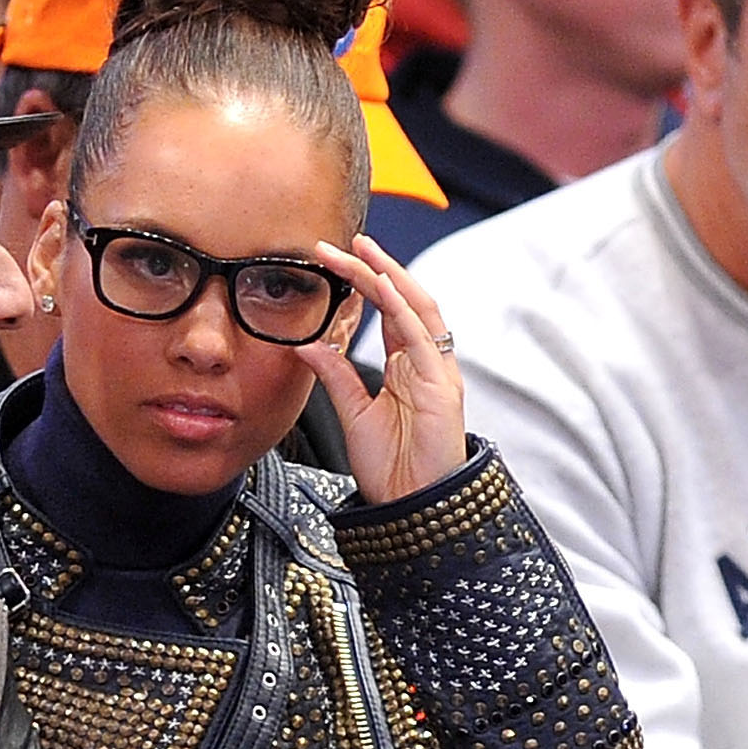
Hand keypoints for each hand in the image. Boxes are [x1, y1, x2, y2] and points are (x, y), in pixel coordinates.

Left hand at [296, 231, 467, 506]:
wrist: (413, 507)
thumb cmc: (391, 467)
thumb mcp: (354, 413)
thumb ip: (335, 376)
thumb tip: (307, 343)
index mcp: (407, 366)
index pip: (388, 311)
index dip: (366, 281)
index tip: (337, 257)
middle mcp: (425, 361)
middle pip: (403, 299)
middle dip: (375, 267)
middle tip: (343, 241)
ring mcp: (436, 370)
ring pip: (415, 307)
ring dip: (387, 275)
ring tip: (360, 250)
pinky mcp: (441, 385)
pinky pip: (420, 336)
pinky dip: (402, 307)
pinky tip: (382, 285)